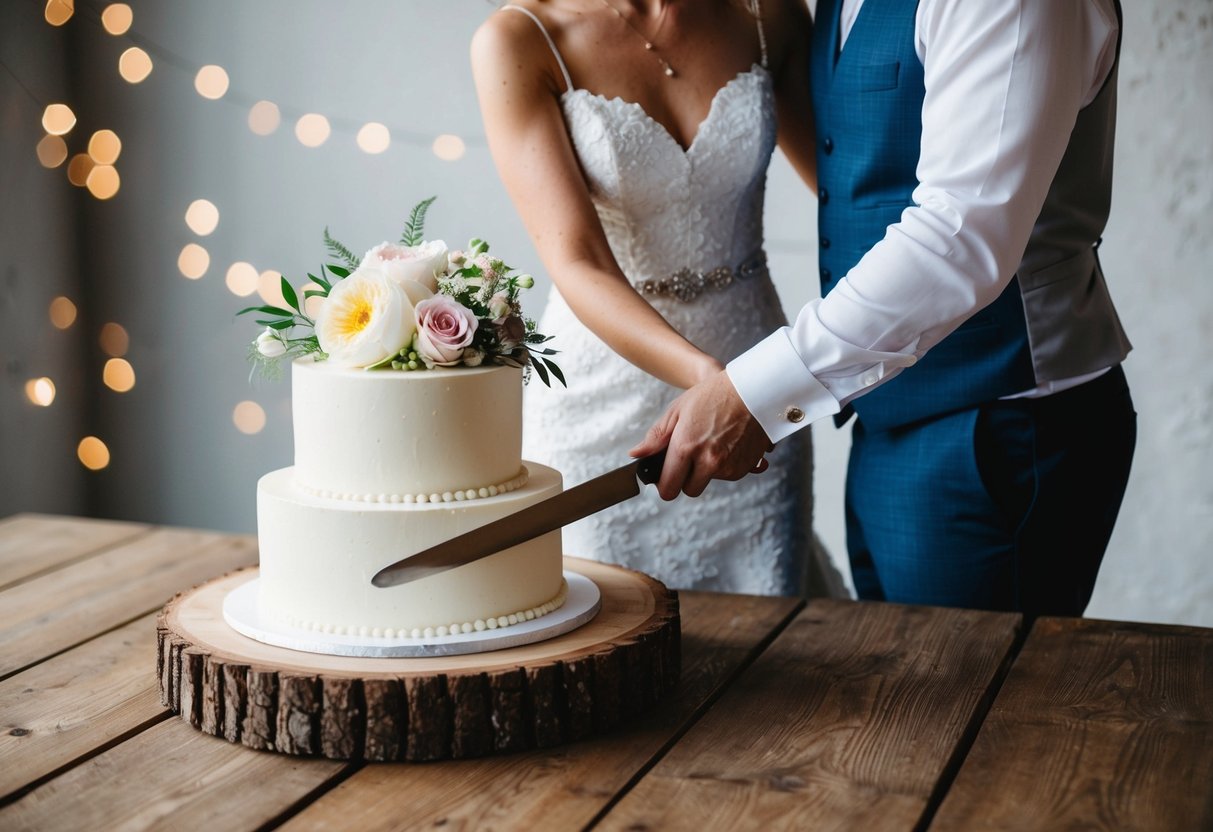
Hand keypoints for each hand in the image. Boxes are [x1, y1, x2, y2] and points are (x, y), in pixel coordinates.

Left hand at [630, 370, 772, 499]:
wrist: (753, 390)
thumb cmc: (713, 395)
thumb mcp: (678, 410)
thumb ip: (656, 437)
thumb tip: (636, 454)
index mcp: (686, 447)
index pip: (669, 487)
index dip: (664, 484)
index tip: (666, 476)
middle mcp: (708, 462)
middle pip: (690, 490)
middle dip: (687, 478)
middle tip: (690, 457)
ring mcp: (728, 466)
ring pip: (710, 481)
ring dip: (708, 469)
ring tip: (713, 441)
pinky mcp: (745, 467)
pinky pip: (729, 475)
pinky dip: (726, 464)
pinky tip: (727, 443)